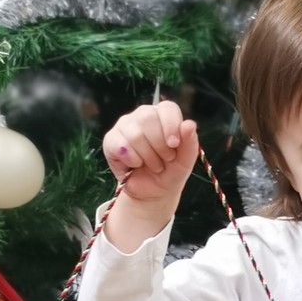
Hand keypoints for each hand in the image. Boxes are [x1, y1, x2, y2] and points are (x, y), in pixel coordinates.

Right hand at [102, 100, 198, 244]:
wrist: (153, 192)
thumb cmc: (170, 172)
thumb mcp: (185, 161)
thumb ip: (190, 143)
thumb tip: (189, 124)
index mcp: (164, 116)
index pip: (167, 108)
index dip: (171, 125)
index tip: (174, 144)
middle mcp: (143, 116)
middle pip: (148, 118)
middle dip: (159, 145)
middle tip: (165, 159)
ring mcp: (125, 125)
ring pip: (135, 134)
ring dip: (148, 157)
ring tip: (152, 165)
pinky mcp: (111, 139)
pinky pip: (120, 146)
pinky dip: (132, 161)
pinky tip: (135, 165)